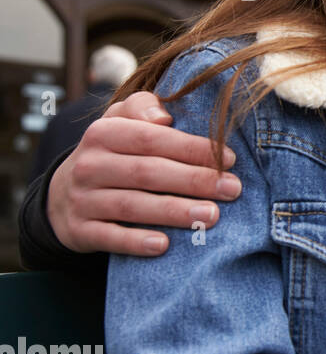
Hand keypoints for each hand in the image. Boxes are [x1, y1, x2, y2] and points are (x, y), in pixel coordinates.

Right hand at [47, 91, 240, 255]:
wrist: (64, 194)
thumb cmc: (113, 153)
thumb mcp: (121, 122)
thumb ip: (144, 107)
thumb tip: (165, 116)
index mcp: (103, 133)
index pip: (152, 138)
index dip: (193, 148)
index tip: (230, 159)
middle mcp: (89, 165)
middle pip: (147, 172)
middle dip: (194, 180)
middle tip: (232, 189)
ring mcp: (82, 199)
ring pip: (131, 205)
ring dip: (174, 211)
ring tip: (212, 216)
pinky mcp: (79, 231)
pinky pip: (108, 237)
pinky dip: (135, 241)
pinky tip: (164, 245)